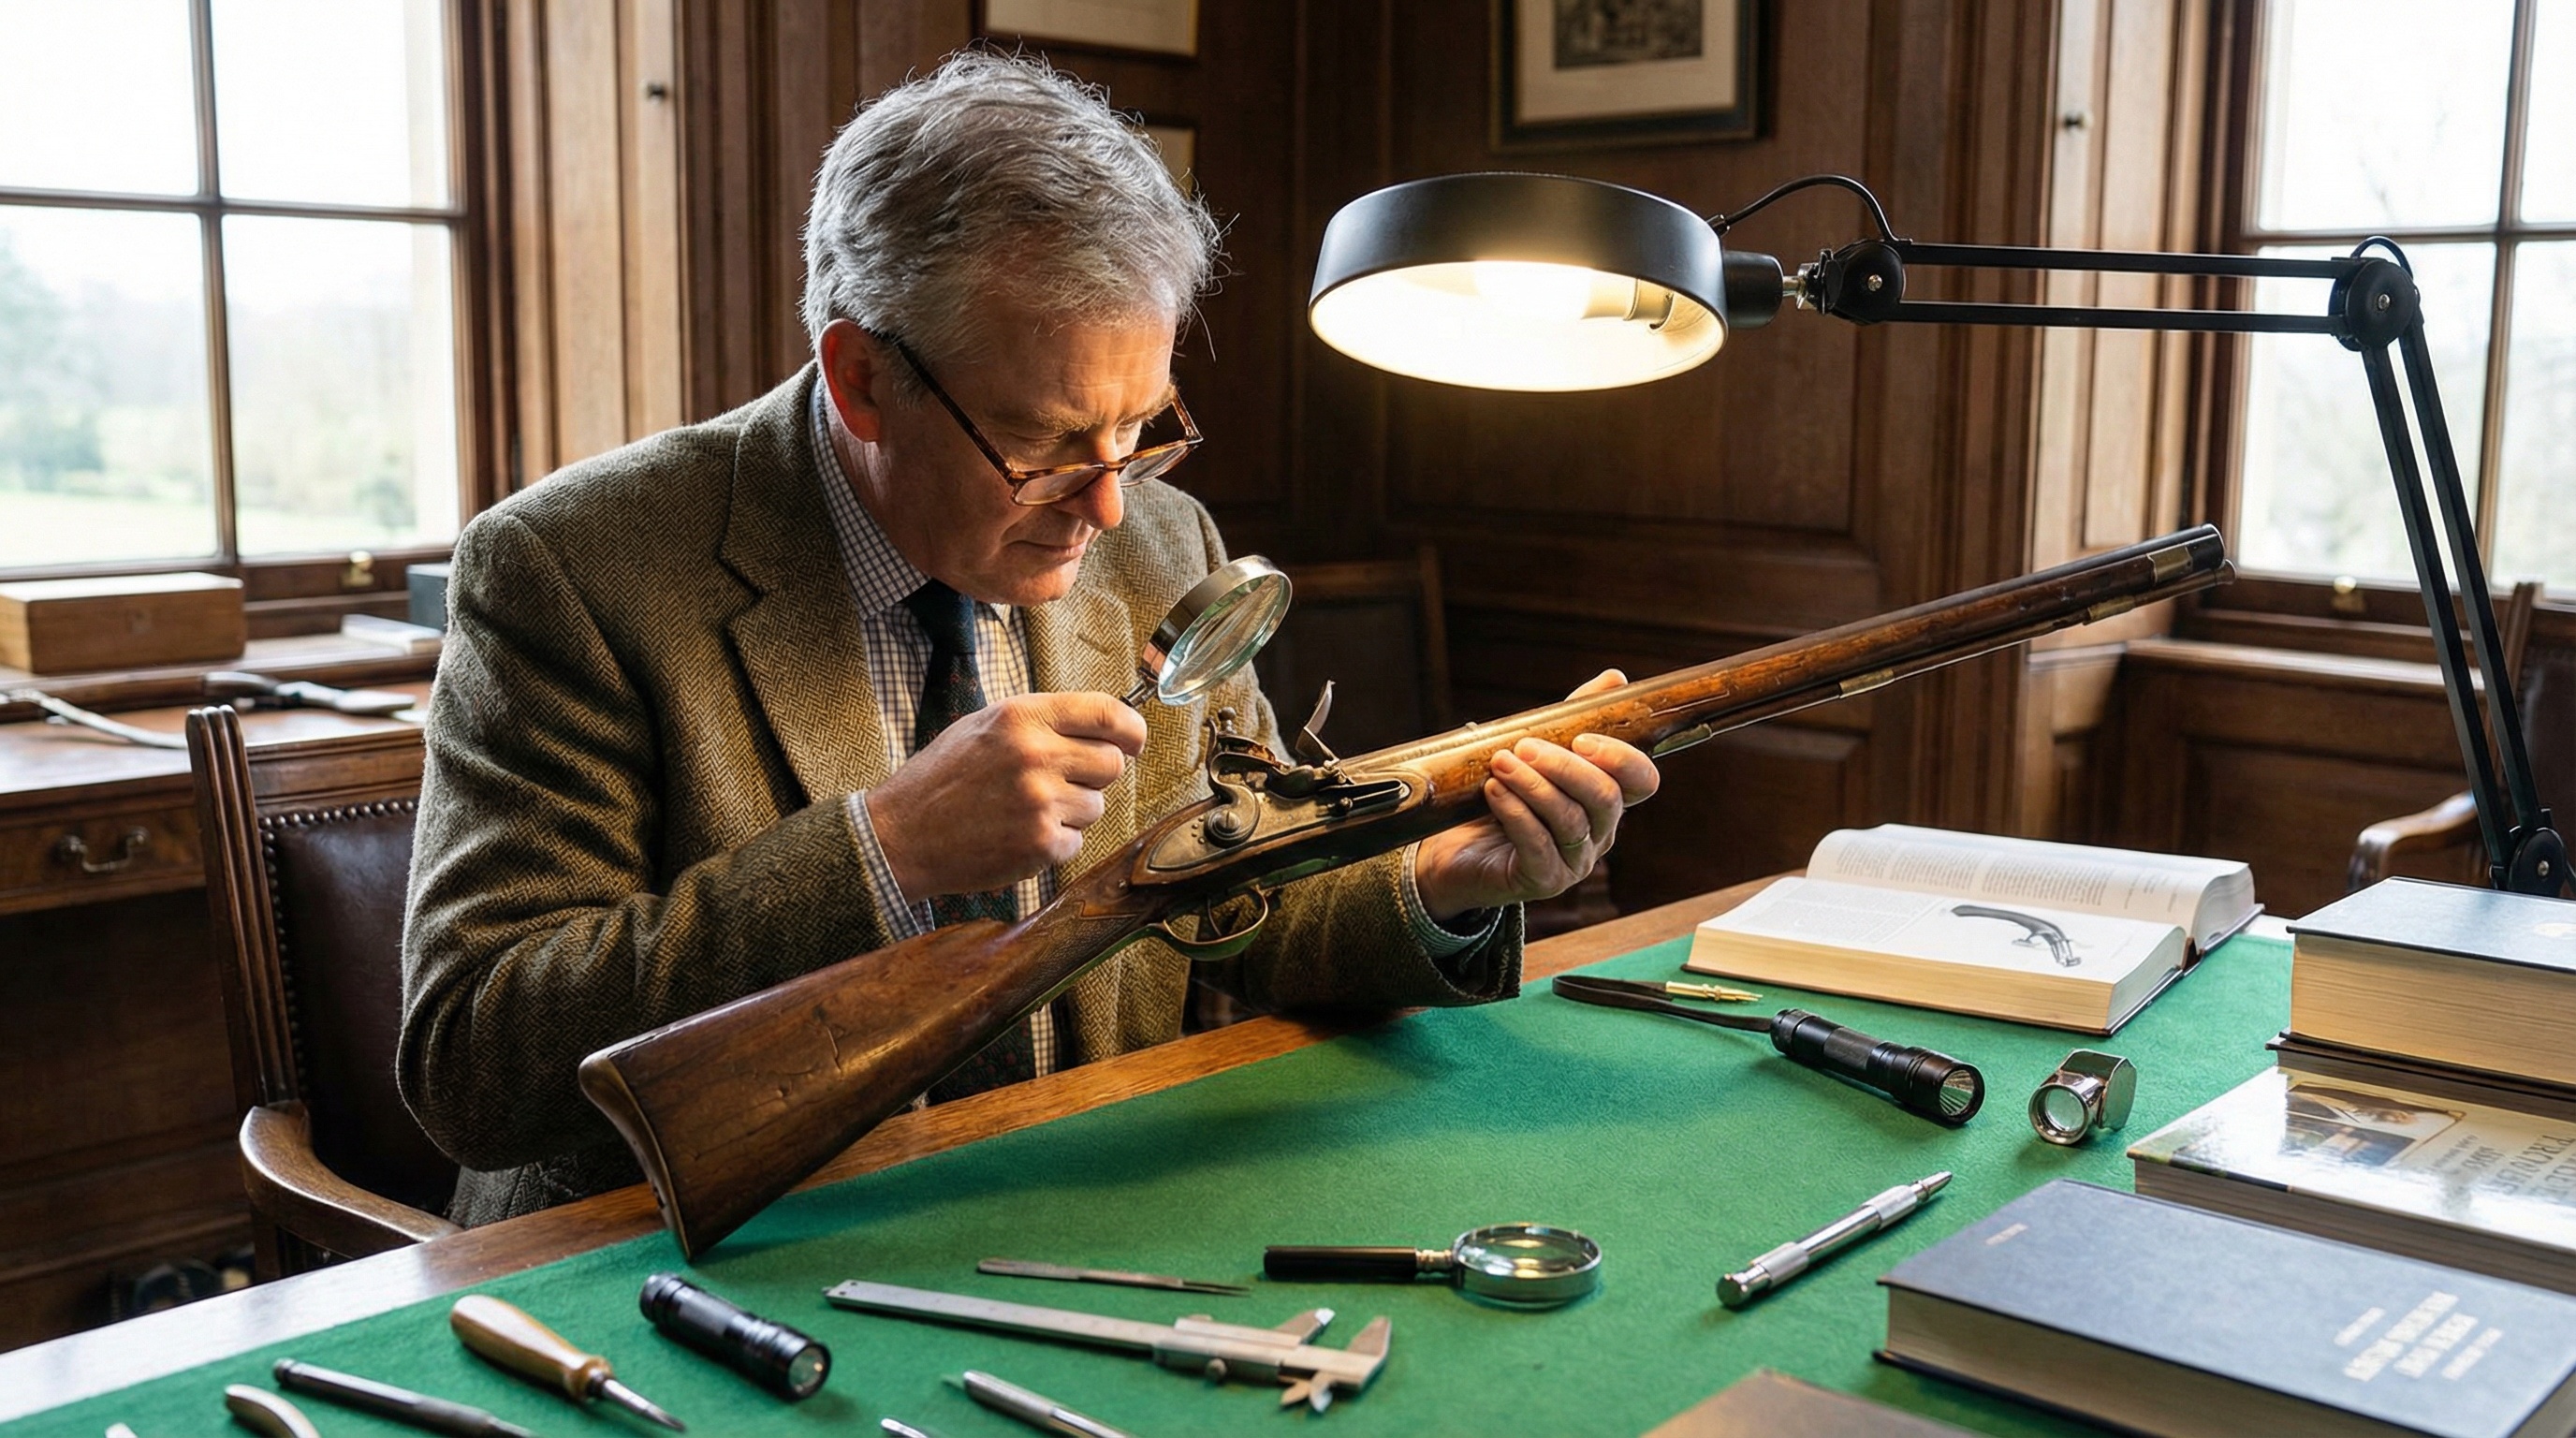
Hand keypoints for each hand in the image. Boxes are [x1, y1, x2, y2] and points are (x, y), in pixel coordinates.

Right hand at [866, 692, 1146, 898]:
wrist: (901, 835)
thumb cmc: (943, 778)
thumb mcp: (984, 725)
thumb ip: (1042, 721)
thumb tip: (1105, 727)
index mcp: (1022, 717)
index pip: (1108, 714)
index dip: (1131, 730)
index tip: (1133, 741)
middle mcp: (1036, 755)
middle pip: (1112, 763)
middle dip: (1094, 774)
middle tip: (1058, 782)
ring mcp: (1041, 803)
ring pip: (1097, 805)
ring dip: (1072, 811)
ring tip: (1025, 810)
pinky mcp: (1041, 845)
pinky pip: (1077, 841)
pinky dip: (1055, 842)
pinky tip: (1018, 834)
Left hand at [1411, 670, 1660, 923]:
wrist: (1457, 852)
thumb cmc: (1502, 798)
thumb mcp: (1536, 753)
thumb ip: (1574, 719)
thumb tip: (1614, 679)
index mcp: (1606, 800)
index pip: (1642, 781)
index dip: (1621, 758)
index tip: (1581, 738)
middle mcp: (1599, 833)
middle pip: (1605, 798)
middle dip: (1564, 767)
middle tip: (1524, 746)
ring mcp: (1575, 862)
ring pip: (1570, 820)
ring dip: (1532, 785)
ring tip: (1500, 764)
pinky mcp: (1544, 881)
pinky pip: (1538, 846)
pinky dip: (1515, 813)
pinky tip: (1493, 792)